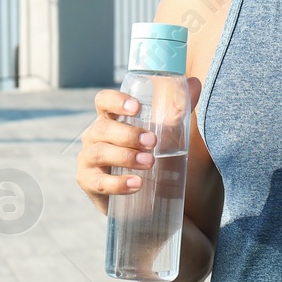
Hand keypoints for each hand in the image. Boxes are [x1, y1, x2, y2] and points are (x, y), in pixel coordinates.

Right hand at [75, 80, 199, 213]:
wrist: (142, 198)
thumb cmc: (147, 155)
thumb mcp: (164, 133)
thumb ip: (177, 110)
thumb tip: (194, 83)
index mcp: (110, 119)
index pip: (103, 101)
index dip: (116, 101)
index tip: (136, 107)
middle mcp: (94, 136)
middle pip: (103, 128)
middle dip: (128, 134)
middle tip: (153, 142)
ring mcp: (88, 160)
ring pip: (99, 153)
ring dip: (125, 156)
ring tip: (150, 162)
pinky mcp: (88, 183)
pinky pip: (99, 182)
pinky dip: (118, 183)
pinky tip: (137, 183)